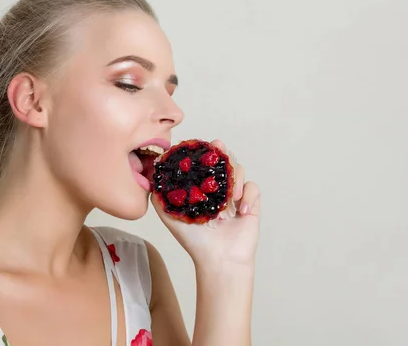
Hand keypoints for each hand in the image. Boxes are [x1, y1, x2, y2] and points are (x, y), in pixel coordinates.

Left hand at [150, 140, 260, 267]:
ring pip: (240, 170)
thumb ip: (160, 198)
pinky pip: (254, 188)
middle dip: (222, 151)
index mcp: (202, 189)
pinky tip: (240, 211)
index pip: (204, 163)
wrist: (219, 261)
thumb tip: (153, 176)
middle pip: (223, 160)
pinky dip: (248, 196)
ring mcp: (235, 195)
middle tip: (218, 147)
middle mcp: (218, 189)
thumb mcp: (171, 218)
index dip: (204, 152)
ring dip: (236, 177)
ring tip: (230, 196)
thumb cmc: (195, 243)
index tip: (201, 146)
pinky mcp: (250, 204)